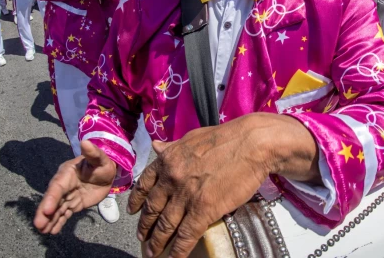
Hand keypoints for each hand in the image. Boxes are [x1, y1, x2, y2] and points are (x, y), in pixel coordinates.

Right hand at [34, 141, 115, 234]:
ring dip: (50, 219)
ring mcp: (68, 196)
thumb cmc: (101, 163)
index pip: (58, 186)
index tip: (47, 209)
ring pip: (57, 208)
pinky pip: (64, 214)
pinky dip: (58, 222)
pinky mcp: (73, 204)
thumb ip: (93, 153)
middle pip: (53, 199)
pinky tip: (52, 231)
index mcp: (67, 173)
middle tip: (38, 225)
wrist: (106, 173)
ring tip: (43, 231)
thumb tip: (85, 142)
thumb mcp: (100, 158)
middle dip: (45, 212)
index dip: (52, 198)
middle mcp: (64, 185)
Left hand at [131, 114, 318, 257]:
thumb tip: (157, 147)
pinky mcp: (204, 210)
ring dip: (157, 242)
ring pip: (166, 225)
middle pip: (152, 208)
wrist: (251, 144)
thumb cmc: (226, 137)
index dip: (137, 200)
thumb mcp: (192, 138)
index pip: (144, 184)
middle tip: (141, 237)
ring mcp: (186, 196)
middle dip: (145, 226)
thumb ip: (172, 146)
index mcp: (168, 160)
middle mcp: (172, 178)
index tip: (132, 211)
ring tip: (152, 252)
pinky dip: (178, 251)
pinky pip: (186, 235)